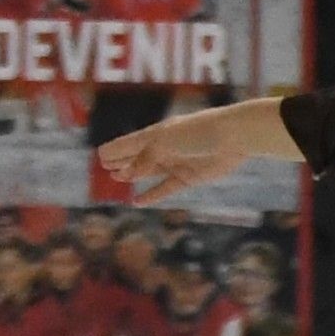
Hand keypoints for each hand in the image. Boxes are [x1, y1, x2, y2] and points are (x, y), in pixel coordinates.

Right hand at [97, 98, 269, 203]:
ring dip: (134, 174)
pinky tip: (138, 201)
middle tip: (106, 167)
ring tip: (118, 179)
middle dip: (122, 161)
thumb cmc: (197, 133)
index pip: (129, 142)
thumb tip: (127, 173)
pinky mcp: (189, 178)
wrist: (233, 137)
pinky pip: (166, 188)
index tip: (101, 154)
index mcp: (156, 134)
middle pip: (138, 156)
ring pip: (150, 171)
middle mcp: (165, 148)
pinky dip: (152, 195)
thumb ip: (144, 158)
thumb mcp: (165, 143)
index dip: (115, 149)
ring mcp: (177, 163)